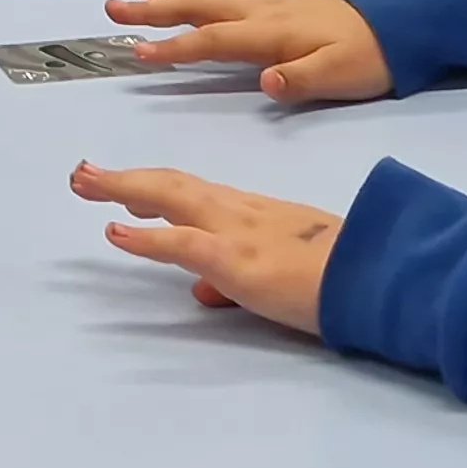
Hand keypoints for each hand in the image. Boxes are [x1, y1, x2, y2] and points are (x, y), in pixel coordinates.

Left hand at [71, 163, 341, 334]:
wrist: (381, 277)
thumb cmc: (343, 277)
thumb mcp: (287, 270)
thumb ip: (236, 279)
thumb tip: (199, 292)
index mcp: (255, 213)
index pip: (195, 193)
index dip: (155, 188)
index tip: (123, 188)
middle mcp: (241, 212)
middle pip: (174, 185)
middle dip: (127, 180)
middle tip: (85, 175)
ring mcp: (239, 232)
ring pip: (173, 199)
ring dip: (124, 189)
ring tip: (85, 184)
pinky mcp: (240, 261)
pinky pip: (185, 243)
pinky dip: (147, 238)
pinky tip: (115, 233)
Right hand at [107, 0, 392, 102]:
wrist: (403, 28)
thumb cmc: (370, 59)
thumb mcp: (340, 76)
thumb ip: (300, 79)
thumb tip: (265, 80)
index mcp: (272, 33)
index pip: (212, 41)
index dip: (174, 47)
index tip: (136, 52)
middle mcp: (263, 11)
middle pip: (199, 6)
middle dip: (154, 7)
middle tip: (112, 7)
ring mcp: (269, 2)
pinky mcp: (279, 1)